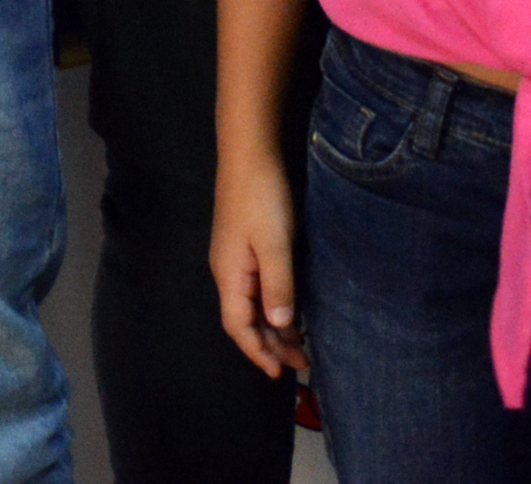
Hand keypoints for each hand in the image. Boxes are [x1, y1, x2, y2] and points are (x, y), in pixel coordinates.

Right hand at [211, 163, 308, 378]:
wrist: (250, 156)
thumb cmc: (261, 199)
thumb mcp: (273, 244)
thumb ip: (277, 286)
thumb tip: (279, 326)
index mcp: (230, 274)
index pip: (238, 325)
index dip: (257, 351)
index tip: (278, 374)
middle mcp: (229, 271)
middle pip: (246, 320)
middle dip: (271, 345)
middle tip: (302, 364)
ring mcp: (236, 259)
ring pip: (254, 305)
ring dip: (275, 328)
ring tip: (302, 346)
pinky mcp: (247, 248)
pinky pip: (259, 290)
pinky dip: (275, 308)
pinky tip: (292, 312)